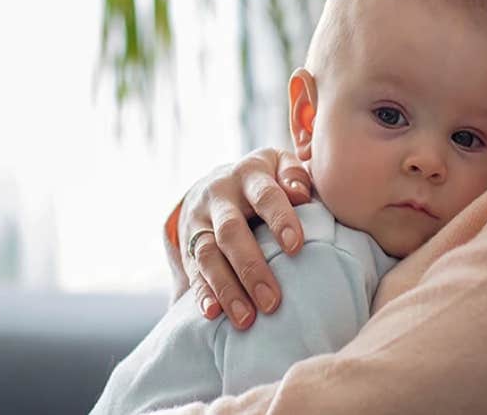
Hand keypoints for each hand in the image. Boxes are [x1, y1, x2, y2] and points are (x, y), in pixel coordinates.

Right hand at [179, 147, 312, 328]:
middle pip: (230, 232)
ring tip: (246, 319)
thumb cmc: (264, 180)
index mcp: (249, 174)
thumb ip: (295, 176)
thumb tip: (300, 195)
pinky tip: (213, 314)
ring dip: (226, 288)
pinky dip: (202, 293)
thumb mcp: (279, 166)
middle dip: (251, 268)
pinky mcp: (186, 245)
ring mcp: (199, 221)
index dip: (279, 219)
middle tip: (272, 302)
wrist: (214, 183)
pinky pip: (192, 270)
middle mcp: (219, 196)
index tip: (296, 247)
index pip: (265, 195)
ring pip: (207, 255)